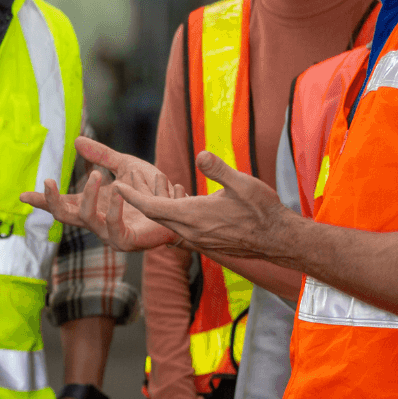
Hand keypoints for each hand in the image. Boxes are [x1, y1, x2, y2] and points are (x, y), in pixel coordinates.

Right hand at [20, 136, 178, 251]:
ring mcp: (110, 233)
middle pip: (64, 215)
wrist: (181, 209)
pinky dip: (114, 208)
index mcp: (94, 205)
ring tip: (95, 175)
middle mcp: (98, 221)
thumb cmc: (152, 192)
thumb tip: (77, 140)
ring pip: (87, 219)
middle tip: (48, 180)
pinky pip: (113, 229)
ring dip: (88, 196)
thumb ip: (102, 156)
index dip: (42, 200)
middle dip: (51, 200)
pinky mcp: (128, 241)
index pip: (61, 204)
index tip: (21, 195)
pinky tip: (118, 191)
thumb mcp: (124, 165)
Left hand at [114, 150, 293, 260]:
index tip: (118, 185)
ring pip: (167, 224)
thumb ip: (219, 169)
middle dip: (138, 201)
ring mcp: (198, 240)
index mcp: (194, 216)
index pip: (153, 207)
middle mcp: (191, 232)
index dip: (133, 196)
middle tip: (124, 185)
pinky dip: (171, 217)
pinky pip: (179, 230)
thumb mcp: (242, 183)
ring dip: (155, 209)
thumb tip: (201, 154)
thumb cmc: (262, 210)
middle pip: (155, 216)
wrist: (279, 240)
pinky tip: (175, 206)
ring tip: (146, 192)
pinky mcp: (206, 243)